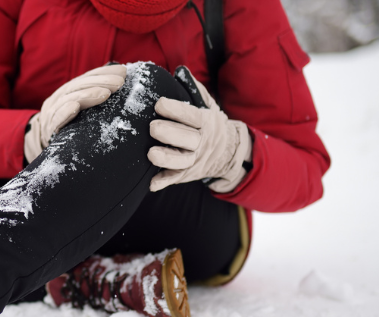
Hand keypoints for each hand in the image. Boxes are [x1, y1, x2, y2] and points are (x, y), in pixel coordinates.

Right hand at [24, 64, 126, 163]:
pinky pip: (56, 119)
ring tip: (106, 94)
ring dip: (88, 95)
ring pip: (69, 99)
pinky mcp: (48, 129)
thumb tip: (120, 87)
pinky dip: (65, 112)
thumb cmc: (69, 127)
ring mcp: (52, 112)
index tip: (123, 72)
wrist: (42, 143)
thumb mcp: (81, 110)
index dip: (104, 72)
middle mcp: (59, 98)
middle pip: (79, 86)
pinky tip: (75, 107)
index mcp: (69, 91)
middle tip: (119, 83)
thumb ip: (94, 99)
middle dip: (101, 82)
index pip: (87, 78)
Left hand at [147, 67, 251, 192]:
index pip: (192, 116)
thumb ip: (194, 90)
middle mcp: (201, 142)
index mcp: (206, 122)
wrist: (227, 152)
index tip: (159, 103)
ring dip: (167, 159)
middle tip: (152, 127)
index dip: (176, 110)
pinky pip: (176, 179)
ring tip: (151, 154)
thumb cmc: (209, 124)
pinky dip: (164, 182)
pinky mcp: (186, 174)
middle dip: (170, 134)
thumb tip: (180, 70)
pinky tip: (152, 183)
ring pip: (182, 161)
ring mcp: (194, 160)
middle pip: (188, 139)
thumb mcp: (208, 105)